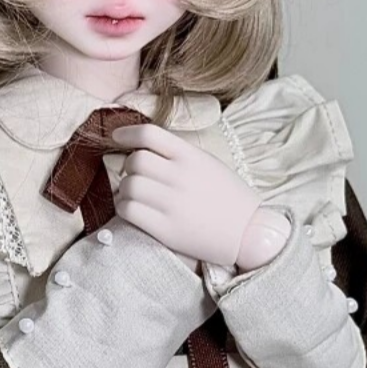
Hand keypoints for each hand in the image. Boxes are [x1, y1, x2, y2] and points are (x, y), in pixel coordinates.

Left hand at [110, 123, 262, 268]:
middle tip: (136, 175)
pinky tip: (132, 209)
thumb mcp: (209, 164)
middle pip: (135, 160)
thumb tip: (144, 149)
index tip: (117, 137)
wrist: (249, 234)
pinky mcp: (165, 229)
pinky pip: (128, 210)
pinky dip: (123, 207)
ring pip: (128, 185)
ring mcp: (172, 203)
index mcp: (192, 156)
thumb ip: (179, 154)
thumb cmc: (229, 198)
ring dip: (125, 189)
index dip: (127, 133)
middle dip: (129, 166)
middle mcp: (180, 176)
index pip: (149, 134)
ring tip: (134, 194)